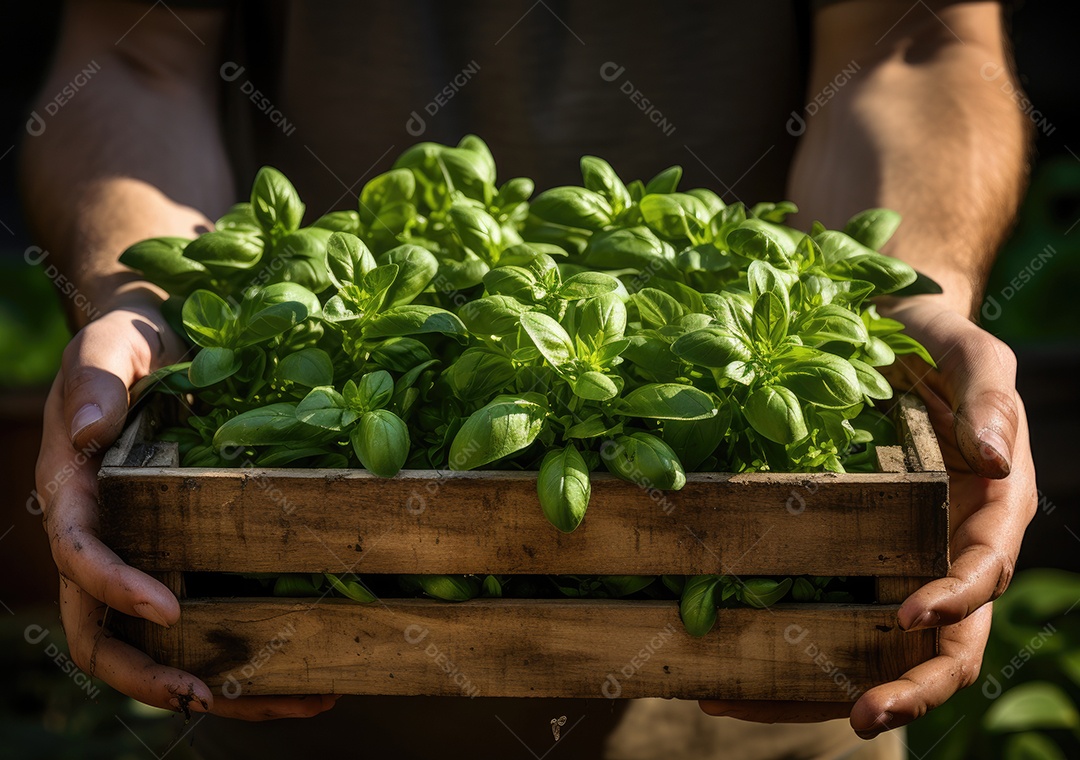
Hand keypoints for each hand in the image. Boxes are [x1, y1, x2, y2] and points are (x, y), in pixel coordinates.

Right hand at [36, 301, 338, 719]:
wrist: (158, 342)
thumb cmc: (128, 342)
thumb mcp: (112, 344)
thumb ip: (97, 377)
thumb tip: (88, 432)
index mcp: (73, 491)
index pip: (79, 556)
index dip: (115, 589)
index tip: (169, 608)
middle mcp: (101, 535)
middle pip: (99, 631)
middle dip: (148, 675)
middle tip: (208, 697)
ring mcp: (141, 550)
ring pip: (154, 643)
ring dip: (212, 682)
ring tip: (290, 700)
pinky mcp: (181, 550)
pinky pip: (204, 613)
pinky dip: (244, 650)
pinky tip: (303, 668)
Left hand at [700, 295, 1037, 735]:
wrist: (884, 330)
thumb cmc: (935, 342)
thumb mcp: (971, 355)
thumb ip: (990, 400)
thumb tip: (994, 461)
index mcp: (988, 511)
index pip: (983, 573)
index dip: (954, 602)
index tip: (907, 616)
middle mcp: (944, 548)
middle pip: (944, 641)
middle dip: (909, 686)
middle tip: (862, 716)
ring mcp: (892, 558)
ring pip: (873, 648)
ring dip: (824, 691)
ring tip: (749, 707)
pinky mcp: (843, 556)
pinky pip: (822, 615)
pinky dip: (784, 657)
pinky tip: (725, 676)